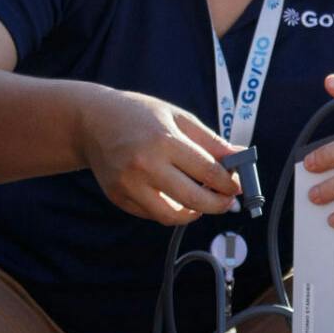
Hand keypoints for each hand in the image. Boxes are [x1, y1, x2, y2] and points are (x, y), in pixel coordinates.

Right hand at [78, 89, 241, 225]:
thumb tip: (241, 158)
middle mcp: (145, 166)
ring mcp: (129, 185)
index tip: (238, 185)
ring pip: (173, 217)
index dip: (230, 183)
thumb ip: (211, 141)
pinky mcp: (118, 198)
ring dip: (194, 213)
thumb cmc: (139, 115)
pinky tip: (175, 195)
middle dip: (219, 204)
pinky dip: (170, 210)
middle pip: (195, 200)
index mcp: (164, 141)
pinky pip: (153, 214)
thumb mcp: (179, 118)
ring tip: (201, 201)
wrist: (92, 121)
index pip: (209, 172)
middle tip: (227, 200)